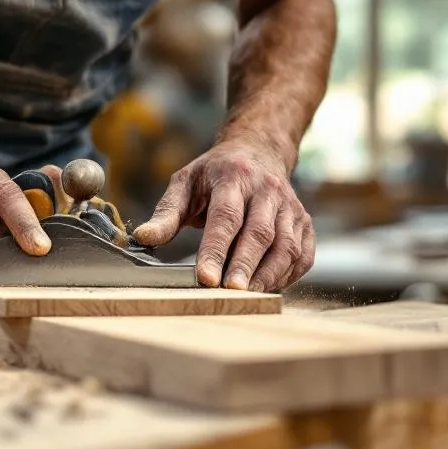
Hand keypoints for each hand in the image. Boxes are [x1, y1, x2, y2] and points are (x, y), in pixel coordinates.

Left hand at [132, 142, 314, 291]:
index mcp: (233, 177)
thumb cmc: (216, 173)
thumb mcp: (185, 182)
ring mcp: (290, 206)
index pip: (226, 217)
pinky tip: (268, 288)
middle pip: (259, 233)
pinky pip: (302, 254)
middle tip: (230, 293)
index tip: (205, 278)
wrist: (258, 151)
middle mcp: (267, 189)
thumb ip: (166, 213)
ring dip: (268, 275)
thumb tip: (142, 238)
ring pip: (286, 246)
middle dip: (244, 266)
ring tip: (248, 297)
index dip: (216, 249)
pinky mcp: (305, 222)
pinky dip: (287, 275)